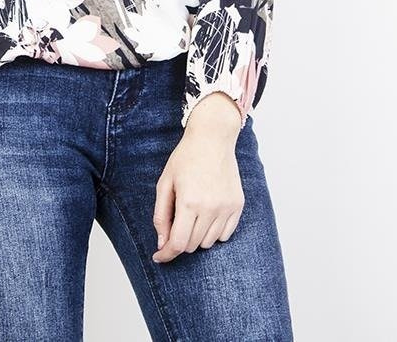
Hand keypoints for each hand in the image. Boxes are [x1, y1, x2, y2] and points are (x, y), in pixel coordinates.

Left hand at [152, 93, 243, 263]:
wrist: (212, 138)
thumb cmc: (185, 158)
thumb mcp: (165, 183)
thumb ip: (161, 216)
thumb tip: (162, 244)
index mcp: (189, 202)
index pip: (178, 244)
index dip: (166, 254)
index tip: (159, 257)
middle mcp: (210, 208)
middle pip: (192, 245)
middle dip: (180, 240)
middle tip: (176, 222)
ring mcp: (226, 208)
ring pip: (208, 242)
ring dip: (197, 235)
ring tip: (193, 213)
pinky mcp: (237, 206)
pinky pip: (225, 235)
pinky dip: (214, 232)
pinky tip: (208, 213)